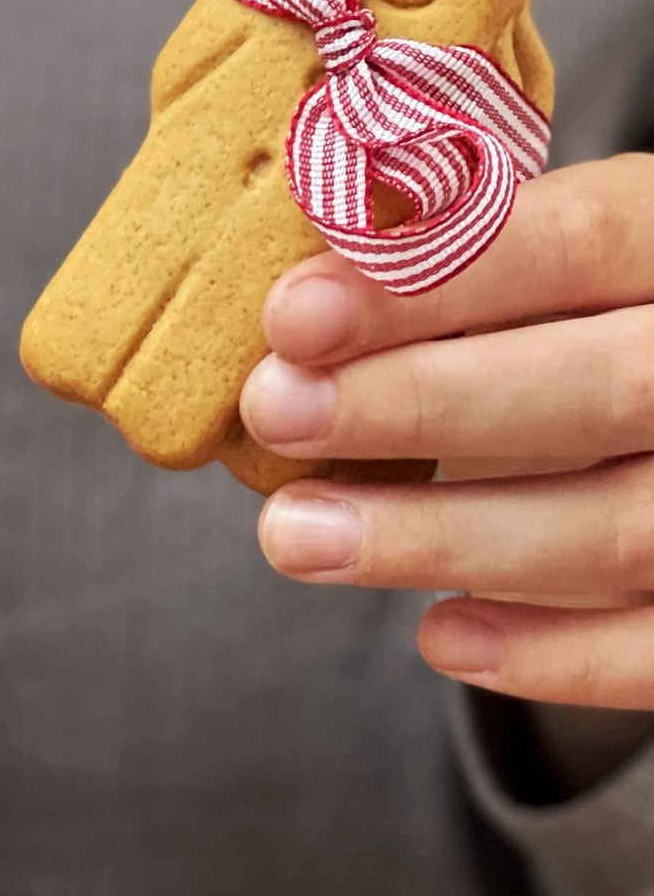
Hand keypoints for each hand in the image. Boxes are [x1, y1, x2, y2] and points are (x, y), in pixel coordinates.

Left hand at [245, 154, 653, 710]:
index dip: (428, 283)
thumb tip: (287, 312)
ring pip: (619, 530)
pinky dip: (552, 654)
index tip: (290, 317)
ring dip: (437, 538)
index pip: (575, 241)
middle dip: (417, 403)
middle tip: (275, 411)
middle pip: (600, 387)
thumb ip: (451, 264)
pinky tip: (439, 635)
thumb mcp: (543, 260)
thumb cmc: (575, 318)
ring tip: (294, 535)